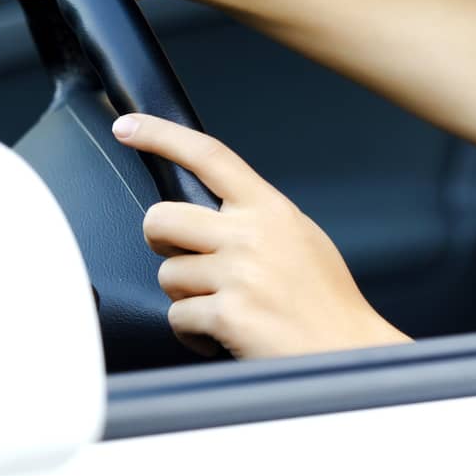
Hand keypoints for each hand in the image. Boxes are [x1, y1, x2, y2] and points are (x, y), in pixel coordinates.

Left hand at [110, 113, 410, 358]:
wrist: (347, 348)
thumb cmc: (325, 300)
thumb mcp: (300, 237)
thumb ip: (257, 219)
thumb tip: (212, 216)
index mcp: (271, 208)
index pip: (210, 156)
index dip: (163, 137)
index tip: (129, 127)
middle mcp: (252, 233)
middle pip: (161, 219)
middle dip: (163, 245)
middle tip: (191, 262)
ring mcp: (238, 272)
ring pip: (167, 275)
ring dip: (188, 297)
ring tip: (229, 307)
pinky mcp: (227, 312)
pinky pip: (178, 318)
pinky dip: (196, 332)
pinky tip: (227, 333)